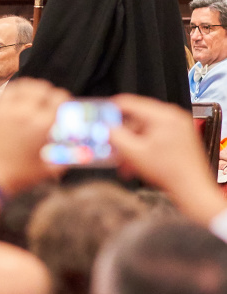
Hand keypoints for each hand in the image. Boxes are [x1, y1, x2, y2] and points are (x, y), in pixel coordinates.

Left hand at [0, 78, 66, 197]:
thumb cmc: (19, 175)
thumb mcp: (49, 169)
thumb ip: (64, 159)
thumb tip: (75, 153)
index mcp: (42, 125)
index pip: (58, 98)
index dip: (65, 99)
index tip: (65, 105)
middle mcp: (25, 113)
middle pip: (42, 88)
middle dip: (50, 93)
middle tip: (51, 101)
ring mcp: (7, 110)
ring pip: (23, 86)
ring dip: (33, 88)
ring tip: (37, 96)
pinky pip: (7, 92)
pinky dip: (16, 90)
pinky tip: (20, 97)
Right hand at [110, 95, 225, 224]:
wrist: (192, 190)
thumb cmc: (171, 173)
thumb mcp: (133, 153)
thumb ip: (115, 136)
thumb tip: (103, 127)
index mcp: (164, 116)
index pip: (129, 103)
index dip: (110, 109)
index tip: (99, 116)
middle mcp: (173, 118)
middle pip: (136, 119)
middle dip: (122, 135)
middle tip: (113, 146)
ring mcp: (178, 127)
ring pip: (144, 130)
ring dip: (131, 144)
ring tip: (126, 161)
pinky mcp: (180, 137)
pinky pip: (154, 137)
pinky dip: (143, 147)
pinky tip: (136, 161)